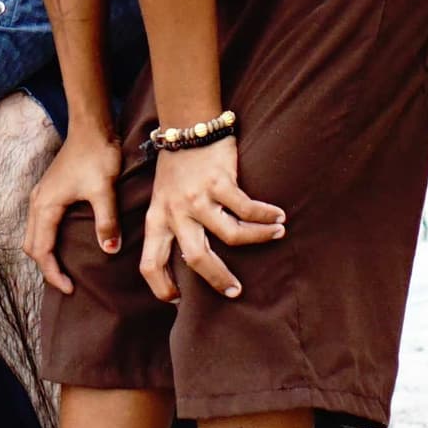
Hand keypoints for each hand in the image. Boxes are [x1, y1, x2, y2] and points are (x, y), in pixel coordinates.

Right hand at [20, 123, 125, 295]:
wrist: (91, 129)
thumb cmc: (96, 157)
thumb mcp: (104, 191)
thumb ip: (106, 222)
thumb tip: (109, 251)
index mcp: (46, 206)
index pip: (41, 250)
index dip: (52, 272)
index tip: (70, 289)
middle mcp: (37, 203)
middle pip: (31, 245)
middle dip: (46, 267)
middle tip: (68, 284)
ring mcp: (40, 197)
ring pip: (33, 235)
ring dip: (45, 254)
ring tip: (65, 269)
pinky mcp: (48, 192)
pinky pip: (39, 225)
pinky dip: (46, 241)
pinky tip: (65, 245)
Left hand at [138, 134, 284, 304]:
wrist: (186, 127)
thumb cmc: (177, 169)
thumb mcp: (163, 200)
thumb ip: (173, 226)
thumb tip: (189, 260)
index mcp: (157, 219)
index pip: (149, 261)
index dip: (160, 285)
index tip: (176, 300)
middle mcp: (175, 212)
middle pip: (196, 257)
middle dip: (218, 278)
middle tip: (236, 291)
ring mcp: (197, 197)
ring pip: (231, 235)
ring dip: (259, 239)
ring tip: (275, 235)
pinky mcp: (218, 182)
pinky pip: (247, 209)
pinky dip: (266, 216)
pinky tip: (278, 218)